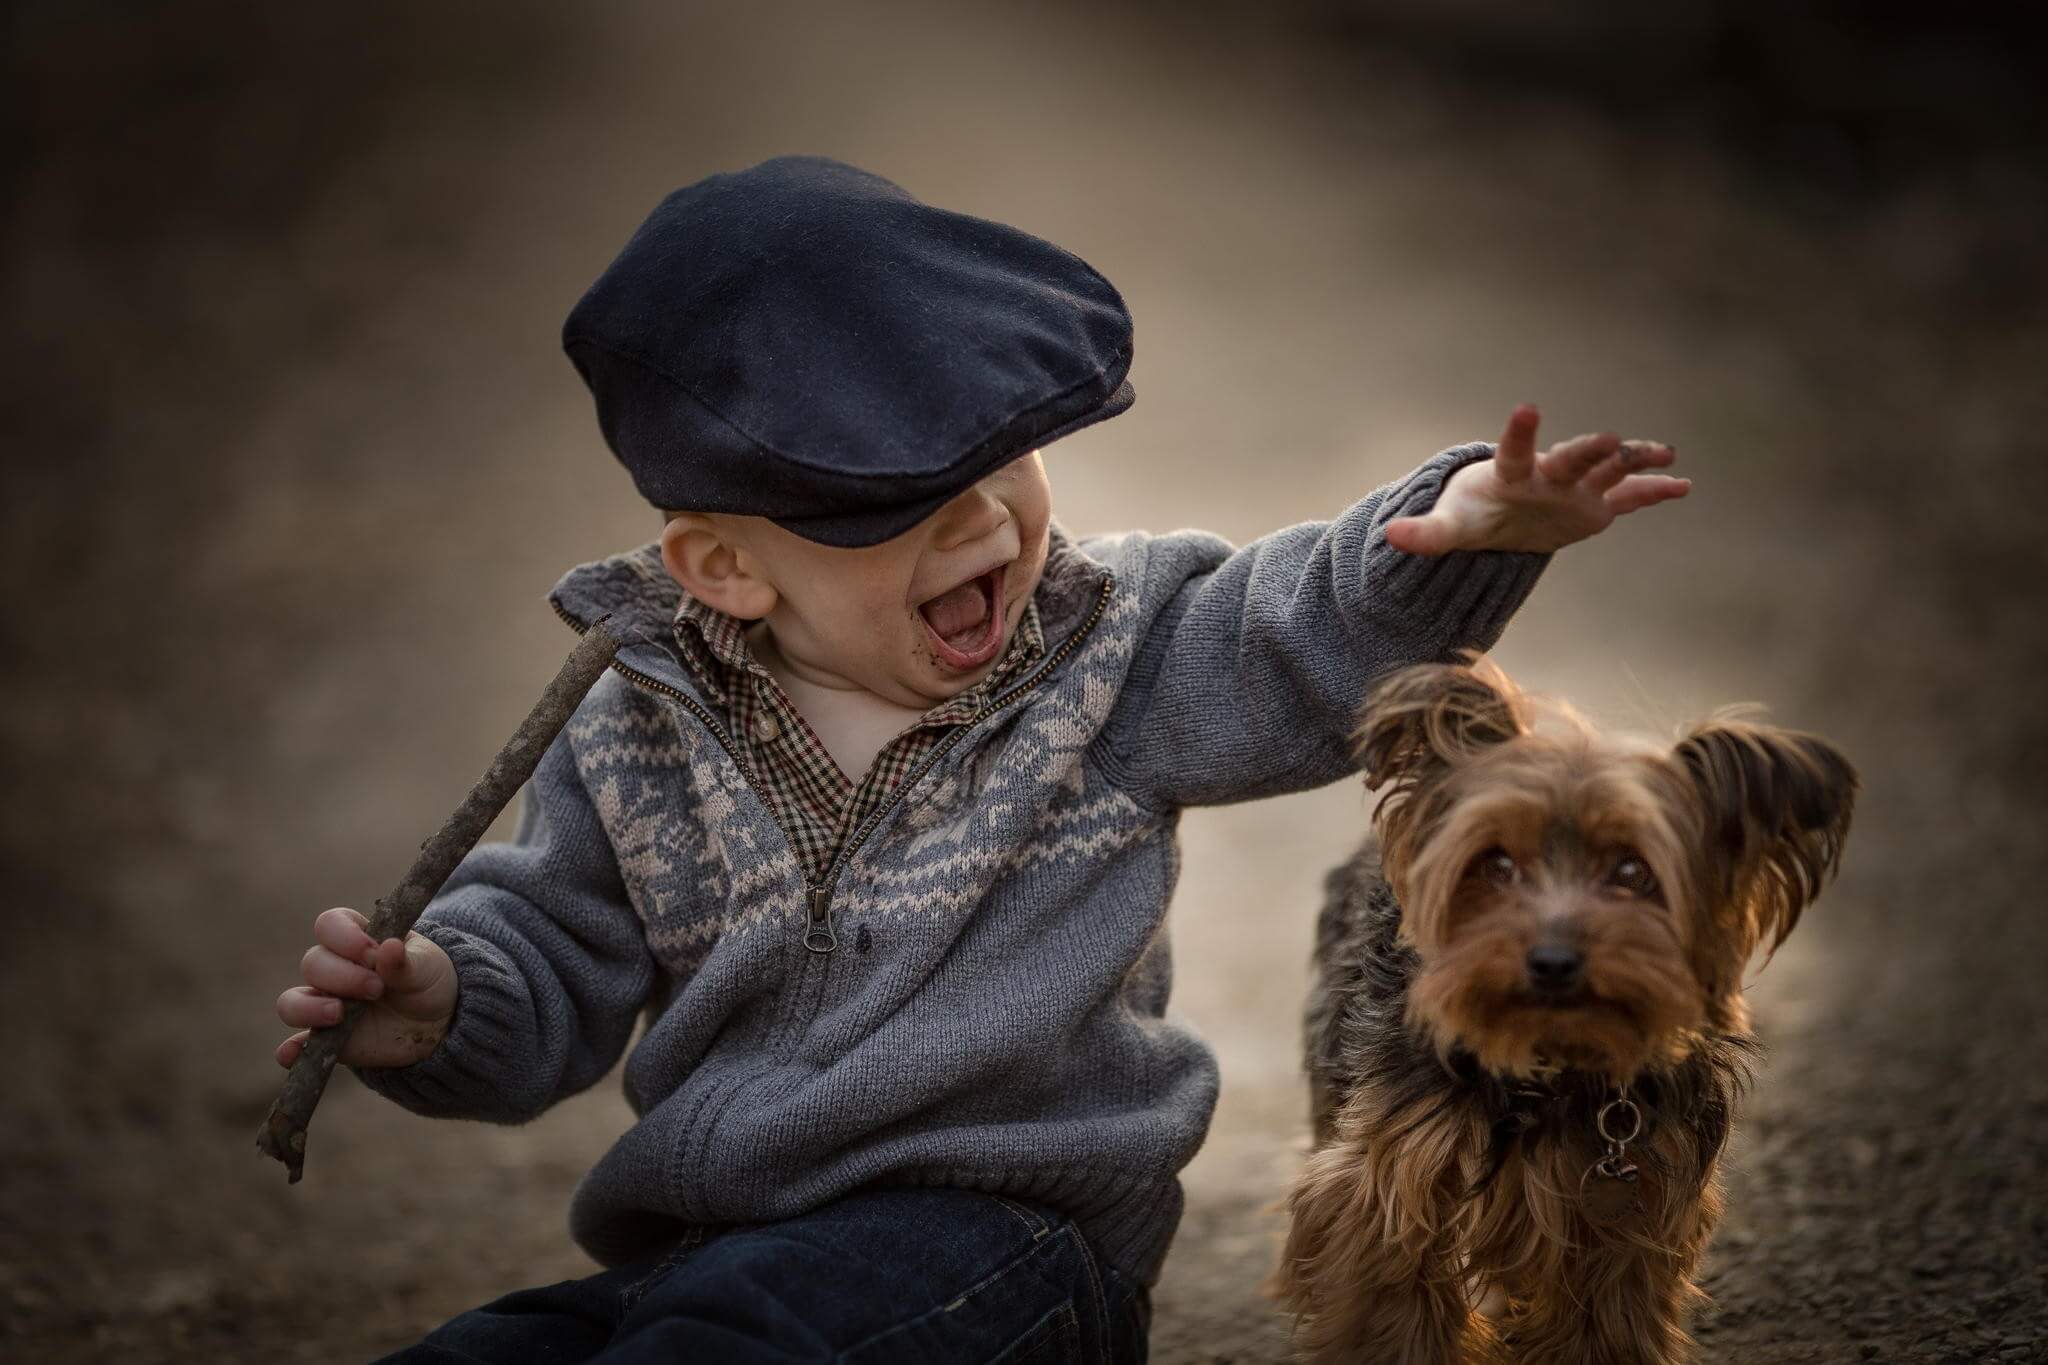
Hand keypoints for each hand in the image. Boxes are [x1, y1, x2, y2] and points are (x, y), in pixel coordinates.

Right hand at [275, 907, 456, 1069]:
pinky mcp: (325, 1038)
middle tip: (376, 989)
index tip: (374, 953)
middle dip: (342, 975)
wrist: (438, 1021)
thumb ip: (405, 960)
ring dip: (309, 1007)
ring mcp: (325, 1003)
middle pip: (312, 963)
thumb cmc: (428, 981)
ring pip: (292, 1001)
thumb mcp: (427, 966)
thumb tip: (389, 947)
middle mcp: (334, 968)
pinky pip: (297, 1044)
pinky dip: (291, 1050)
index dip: (345, 937)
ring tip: (340, 1014)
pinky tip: (292, 1053)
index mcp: (357, 939)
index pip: (330, 925)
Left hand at [1383, 405, 1689, 555]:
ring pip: (1609, 470)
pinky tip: (1684, 485)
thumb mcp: (1449, 527)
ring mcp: (1577, 487)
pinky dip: (1655, 491)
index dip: (1519, 432)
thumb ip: (1424, 532)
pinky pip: (1629, 497)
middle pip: (1572, 458)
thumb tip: (1390, 535)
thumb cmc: (1472, 512)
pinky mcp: (1597, 505)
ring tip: (1665, 453)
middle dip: (1589, 449)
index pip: (1514, 451)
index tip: (1526, 408)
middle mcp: (1549, 474)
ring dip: (1634, 460)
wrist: (1500, 515)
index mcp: (1511, 474)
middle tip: (1609, 437)